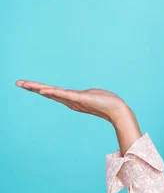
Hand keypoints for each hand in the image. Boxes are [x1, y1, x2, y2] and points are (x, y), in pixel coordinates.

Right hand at [15, 79, 129, 123]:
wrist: (117, 110)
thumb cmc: (107, 102)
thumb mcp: (91, 96)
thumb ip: (83, 95)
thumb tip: (80, 96)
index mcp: (71, 99)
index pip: (52, 92)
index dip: (38, 88)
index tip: (26, 84)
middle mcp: (70, 101)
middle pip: (48, 92)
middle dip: (32, 87)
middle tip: (18, 83)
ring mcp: (74, 100)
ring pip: (53, 93)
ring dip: (38, 88)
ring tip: (25, 85)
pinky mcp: (81, 99)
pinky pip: (65, 95)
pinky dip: (54, 93)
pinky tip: (44, 90)